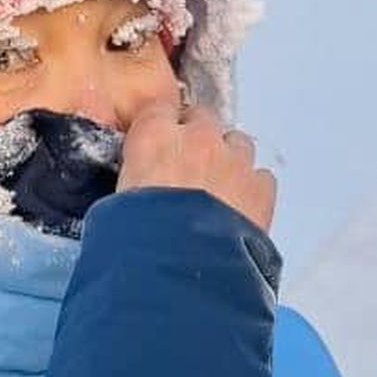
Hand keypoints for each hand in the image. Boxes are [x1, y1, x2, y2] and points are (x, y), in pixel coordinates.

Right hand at [118, 99, 277, 234]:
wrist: (179, 266)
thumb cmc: (137, 238)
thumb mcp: (114, 206)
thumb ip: (130, 185)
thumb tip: (133, 195)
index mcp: (153, 136)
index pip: (158, 110)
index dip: (161, 127)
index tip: (159, 143)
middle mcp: (197, 138)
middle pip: (202, 119)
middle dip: (197, 139)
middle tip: (188, 170)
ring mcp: (234, 160)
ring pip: (237, 143)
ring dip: (228, 159)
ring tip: (218, 191)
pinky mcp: (260, 188)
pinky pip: (262, 177)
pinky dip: (254, 189)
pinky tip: (242, 210)